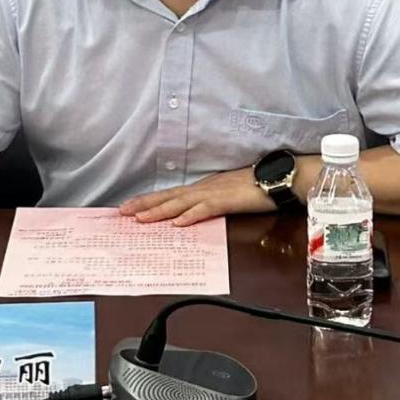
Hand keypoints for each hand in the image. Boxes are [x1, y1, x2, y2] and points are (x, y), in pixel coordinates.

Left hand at [119, 167, 271, 225]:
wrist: (277, 177)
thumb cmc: (256, 186)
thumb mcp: (228, 194)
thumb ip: (212, 202)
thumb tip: (195, 213)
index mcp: (204, 187)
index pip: (172, 195)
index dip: (151, 201)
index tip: (131, 207)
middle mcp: (204, 188)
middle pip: (169, 197)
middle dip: (145, 205)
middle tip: (122, 213)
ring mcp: (215, 193)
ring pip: (181, 203)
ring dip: (160, 211)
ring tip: (141, 219)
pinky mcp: (227, 200)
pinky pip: (206, 209)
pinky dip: (191, 215)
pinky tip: (179, 223)